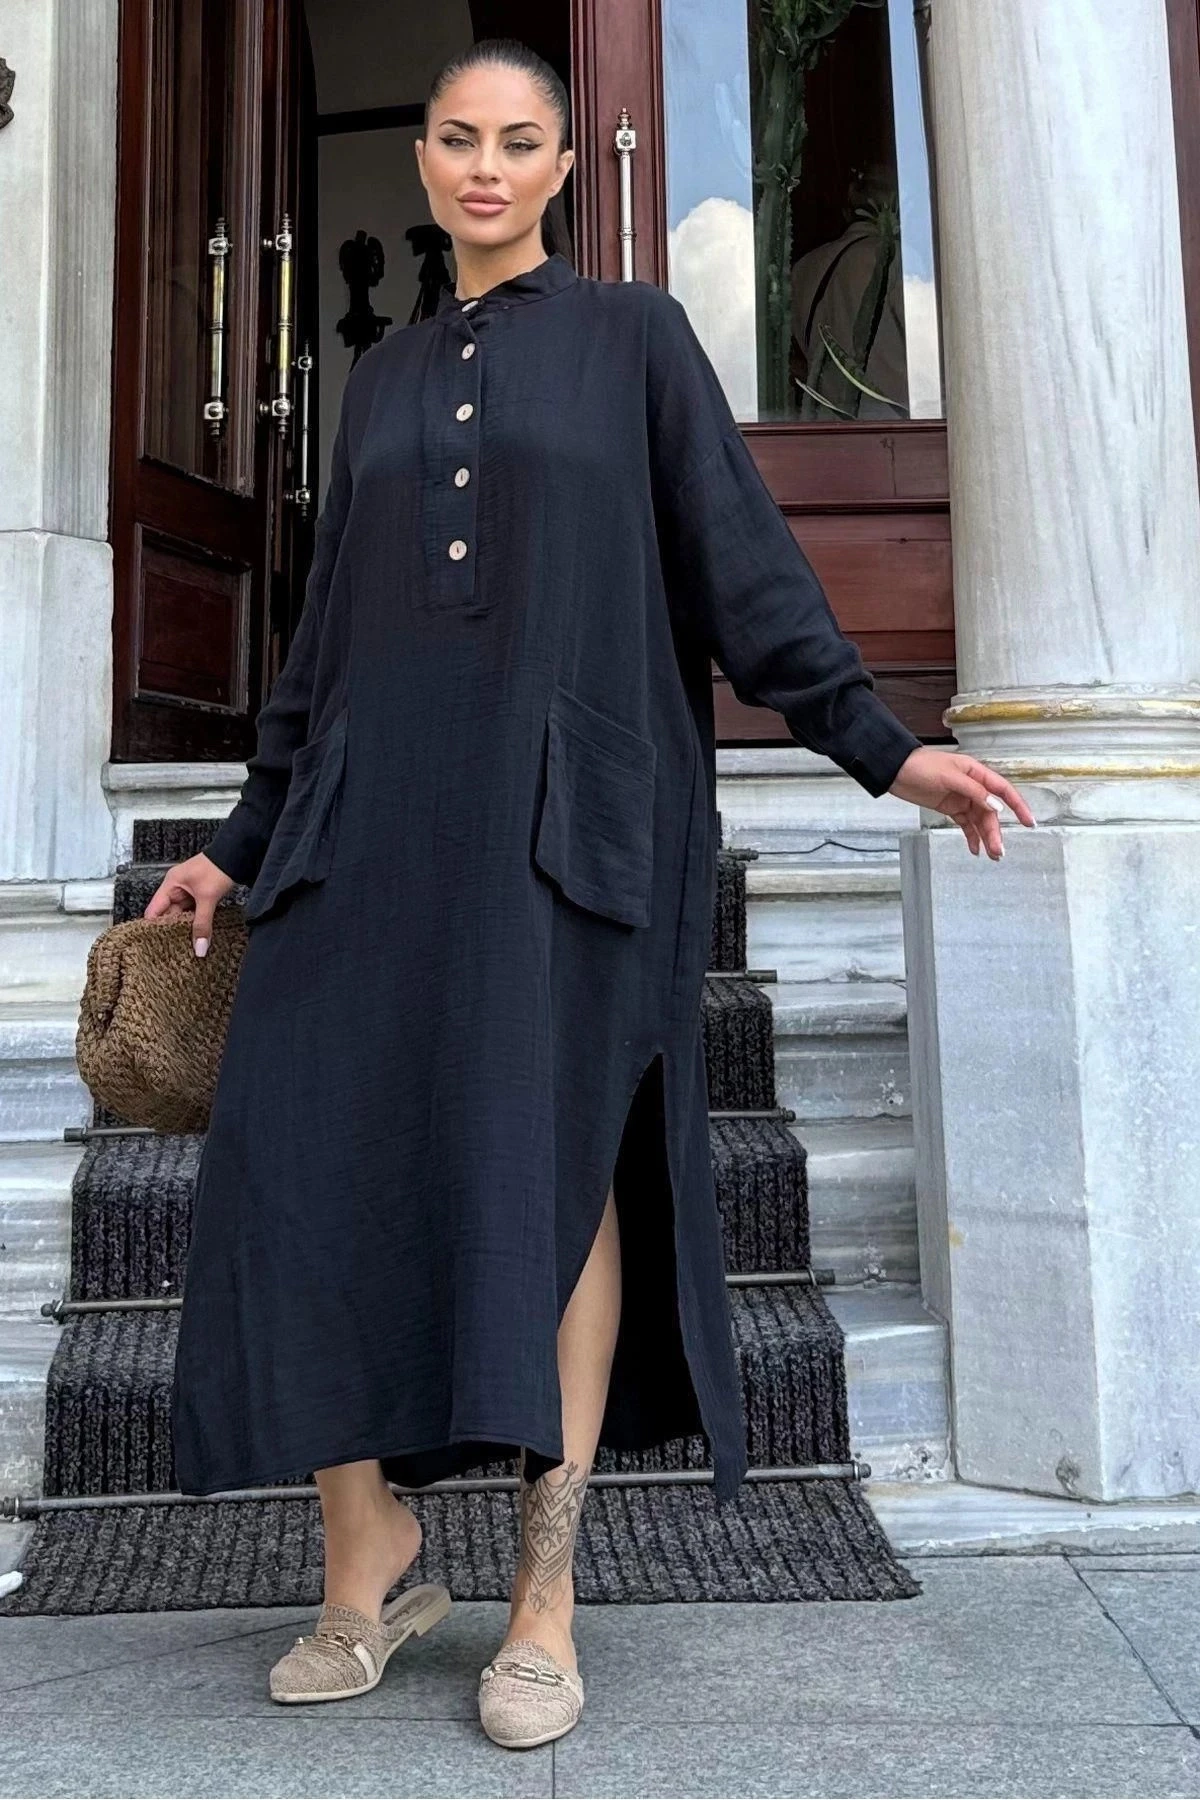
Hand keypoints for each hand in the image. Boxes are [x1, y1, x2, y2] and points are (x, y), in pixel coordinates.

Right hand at [143, 852, 236, 956]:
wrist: (237, 855)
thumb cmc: (218, 867)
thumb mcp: (208, 897)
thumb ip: (202, 923)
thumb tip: (199, 947)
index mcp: (170, 884)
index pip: (154, 910)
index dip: (154, 927)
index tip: (157, 944)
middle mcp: (176, 888)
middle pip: (169, 915)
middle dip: (173, 931)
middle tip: (176, 950)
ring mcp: (188, 892)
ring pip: (183, 915)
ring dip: (186, 929)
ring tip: (188, 947)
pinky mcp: (201, 895)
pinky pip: (194, 913)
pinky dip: (196, 923)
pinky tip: (199, 935)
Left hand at [887, 747, 1035, 859]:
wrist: (896, 771)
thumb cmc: (922, 766)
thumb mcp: (950, 776)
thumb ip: (974, 792)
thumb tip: (996, 807)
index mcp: (977, 773)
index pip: (1003, 791)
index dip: (1018, 806)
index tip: (1029, 822)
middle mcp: (973, 787)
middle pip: (991, 812)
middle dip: (996, 831)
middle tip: (999, 851)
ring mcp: (962, 798)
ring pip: (979, 821)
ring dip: (986, 837)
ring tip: (992, 855)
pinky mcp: (950, 808)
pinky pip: (965, 824)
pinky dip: (971, 837)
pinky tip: (975, 850)